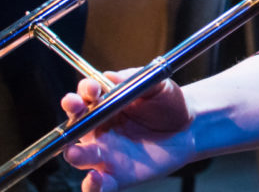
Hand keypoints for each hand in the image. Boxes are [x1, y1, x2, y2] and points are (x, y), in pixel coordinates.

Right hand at [62, 71, 192, 191]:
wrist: (188, 128)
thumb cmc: (168, 103)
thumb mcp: (156, 84)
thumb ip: (134, 79)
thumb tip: (110, 76)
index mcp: (104, 105)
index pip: (84, 96)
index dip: (84, 91)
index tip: (92, 88)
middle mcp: (99, 130)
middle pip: (74, 126)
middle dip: (70, 120)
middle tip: (75, 113)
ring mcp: (105, 154)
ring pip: (79, 157)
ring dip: (73, 154)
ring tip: (75, 153)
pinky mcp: (116, 176)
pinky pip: (98, 186)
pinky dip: (92, 185)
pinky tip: (96, 178)